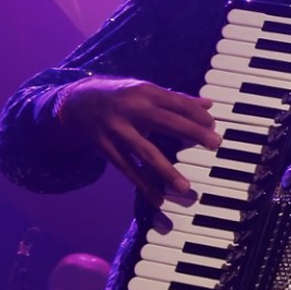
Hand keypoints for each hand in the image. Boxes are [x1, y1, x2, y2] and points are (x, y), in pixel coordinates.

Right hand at [56, 76, 219, 205]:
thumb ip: (176, 100)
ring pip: (145, 152)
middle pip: (165, 122)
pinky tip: (157, 198)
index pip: (176, 102)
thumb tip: (208, 105)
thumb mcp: (145, 91)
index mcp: (144, 92)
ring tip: (184, 187)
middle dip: (192, 132)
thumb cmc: (120, 96)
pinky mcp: (105, 148)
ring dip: (166, 171)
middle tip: (215, 144)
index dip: (197, 114)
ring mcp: (116, 130)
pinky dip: (142, 185)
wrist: (76, 103)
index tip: (214, 125)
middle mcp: (130, 109)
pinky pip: (127, 169)